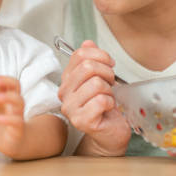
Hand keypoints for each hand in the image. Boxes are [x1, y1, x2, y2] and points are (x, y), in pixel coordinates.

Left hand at [0, 76, 25, 156]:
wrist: (11, 143)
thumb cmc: (0, 123)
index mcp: (8, 97)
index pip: (9, 81)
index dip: (1, 78)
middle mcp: (14, 103)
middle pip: (16, 86)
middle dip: (5, 81)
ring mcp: (18, 115)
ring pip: (19, 102)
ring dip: (8, 97)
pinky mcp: (18, 129)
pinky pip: (17, 121)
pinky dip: (8, 119)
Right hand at [58, 40, 130, 155]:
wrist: (109, 132)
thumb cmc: (104, 106)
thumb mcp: (99, 77)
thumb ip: (91, 59)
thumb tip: (87, 42)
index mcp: (67, 79)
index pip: (80, 54)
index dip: (100, 55)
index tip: (109, 64)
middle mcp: (64, 93)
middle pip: (87, 67)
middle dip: (107, 73)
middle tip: (110, 83)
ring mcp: (70, 108)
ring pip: (96, 84)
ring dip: (109, 90)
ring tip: (107, 98)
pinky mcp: (81, 121)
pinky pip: (101, 101)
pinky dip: (111, 103)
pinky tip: (108, 108)